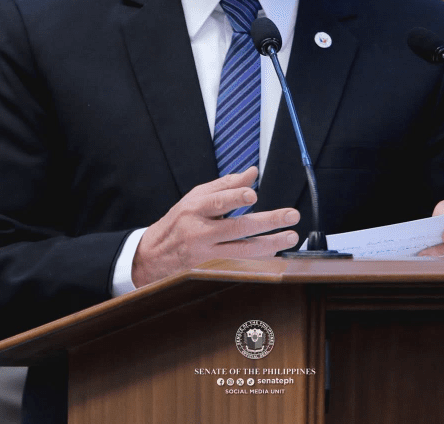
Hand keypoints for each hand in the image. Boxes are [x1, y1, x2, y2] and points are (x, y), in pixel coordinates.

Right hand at [132, 167, 299, 287]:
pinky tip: (275, 253)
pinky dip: (259, 259)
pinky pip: (240, 265)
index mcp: (195, 209)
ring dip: (271, 243)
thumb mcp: (195, 198)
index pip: (217, 202)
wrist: (152, 256)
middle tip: (291, 215)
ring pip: (242, 251)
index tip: (253, 195)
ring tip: (290, 236)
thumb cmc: (179, 222)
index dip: (236, 198)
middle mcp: (200, 232)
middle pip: (237, 228)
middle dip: (268, 221)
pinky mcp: (211, 270)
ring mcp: (206, 255)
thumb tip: (252, 172)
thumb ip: (225, 185)